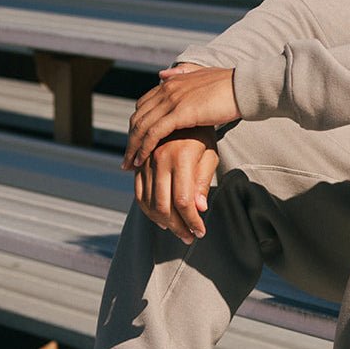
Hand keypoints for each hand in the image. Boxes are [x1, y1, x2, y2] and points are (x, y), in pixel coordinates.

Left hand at [123, 65, 238, 169]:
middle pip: (138, 117)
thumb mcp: (201, 76)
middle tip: (127, 157)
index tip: (136, 141)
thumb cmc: (229, 86)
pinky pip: (154, 133)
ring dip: (132, 147)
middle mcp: (167, 89)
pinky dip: (143, 148)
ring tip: (129, 164)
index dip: (137, 124)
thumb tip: (162, 74)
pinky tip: (140, 161)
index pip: (143, 105)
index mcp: (171, 82)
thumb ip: (181, 74)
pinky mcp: (180, 113)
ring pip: (142, 126)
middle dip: (130, 138)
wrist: (244, 87)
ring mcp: (172, 100)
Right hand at [135, 127, 218, 242]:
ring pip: (148, 203)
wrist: (180, 111)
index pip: (184, 201)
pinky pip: (138, 193)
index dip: (192, 221)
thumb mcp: (210, 154)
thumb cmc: (202, 135)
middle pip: (163, 206)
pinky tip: (162, 218)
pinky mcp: (139, 164)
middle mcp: (159, 159)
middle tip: (189, 237)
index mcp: (181, 157)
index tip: (201, 232)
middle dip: (178, 227)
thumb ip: (203, 180)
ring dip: (162, 222)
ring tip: (177, 230)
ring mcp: (146, 162)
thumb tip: (199, 208)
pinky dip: (148, 210)